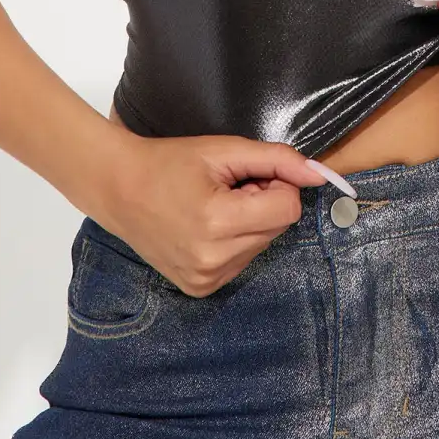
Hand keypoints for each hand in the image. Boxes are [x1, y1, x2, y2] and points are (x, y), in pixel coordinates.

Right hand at [88, 127, 345, 296]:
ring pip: (262, 246)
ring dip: (250, 223)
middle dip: (264, 203)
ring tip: (213, 205)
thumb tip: (319, 174)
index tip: (250, 175)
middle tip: (228, 188)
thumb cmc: (168, 162)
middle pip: (277, 228)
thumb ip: (276, 159)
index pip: (288, 209)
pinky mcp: (200, 288)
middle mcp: (212, 259)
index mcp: (217, 222)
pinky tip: (205, 226)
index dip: (277, 185)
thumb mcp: (223, 150)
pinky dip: (234, 242)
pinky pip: (242, 262)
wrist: (119, 188)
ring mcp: (205, 279)